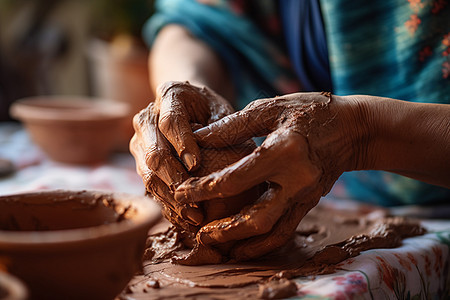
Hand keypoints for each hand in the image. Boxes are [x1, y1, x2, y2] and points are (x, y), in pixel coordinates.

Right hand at [130, 81, 235, 230]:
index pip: (170, 121)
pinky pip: (150, 187)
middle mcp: (146, 118)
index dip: (182, 143)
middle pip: (153, 152)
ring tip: (194, 217)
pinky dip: (167, 204)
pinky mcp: (141, 163)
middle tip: (195, 198)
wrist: (190, 108)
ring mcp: (140, 142)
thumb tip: (227, 154)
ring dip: (170, 198)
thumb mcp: (222, 109)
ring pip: (148, 174)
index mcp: (168, 95)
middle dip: (174, 179)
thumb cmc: (211, 109)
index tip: (196, 164)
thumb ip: (224, 125)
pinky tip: (186, 219)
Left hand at [175, 92, 358, 259]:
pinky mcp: (309, 204)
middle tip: (197, 232)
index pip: (236, 178)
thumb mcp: (268, 108)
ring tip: (214, 243)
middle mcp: (298, 179)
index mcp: (285, 150)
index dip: (204, 189)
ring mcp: (306, 196)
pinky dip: (263, 244)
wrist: (351, 129)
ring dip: (241, 242)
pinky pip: (285, 231)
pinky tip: (242, 248)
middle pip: (256, 217)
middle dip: (222, 228)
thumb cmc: (307, 111)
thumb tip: (196, 140)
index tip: (181, 193)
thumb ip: (231, 127)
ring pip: (271, 231)